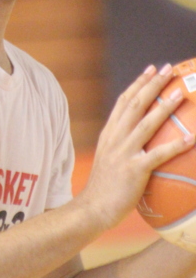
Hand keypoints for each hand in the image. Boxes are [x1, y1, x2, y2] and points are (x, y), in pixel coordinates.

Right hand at [78, 64, 194, 230]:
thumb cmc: (104, 186)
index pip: (124, 100)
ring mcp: (124, 152)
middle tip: (167, 70)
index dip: (138, 83)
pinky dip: (175, 145)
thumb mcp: (108, 157)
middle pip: (136, 104)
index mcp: (110, 132)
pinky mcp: (134, 169)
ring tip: (178, 94)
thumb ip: (121, 143)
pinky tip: (192, 139)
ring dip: (164, 107)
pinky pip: (158, 154)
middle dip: (152, 85)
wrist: (93, 208)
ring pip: (147, 124)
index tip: (151, 69)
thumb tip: (140, 138)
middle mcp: (116, 137)